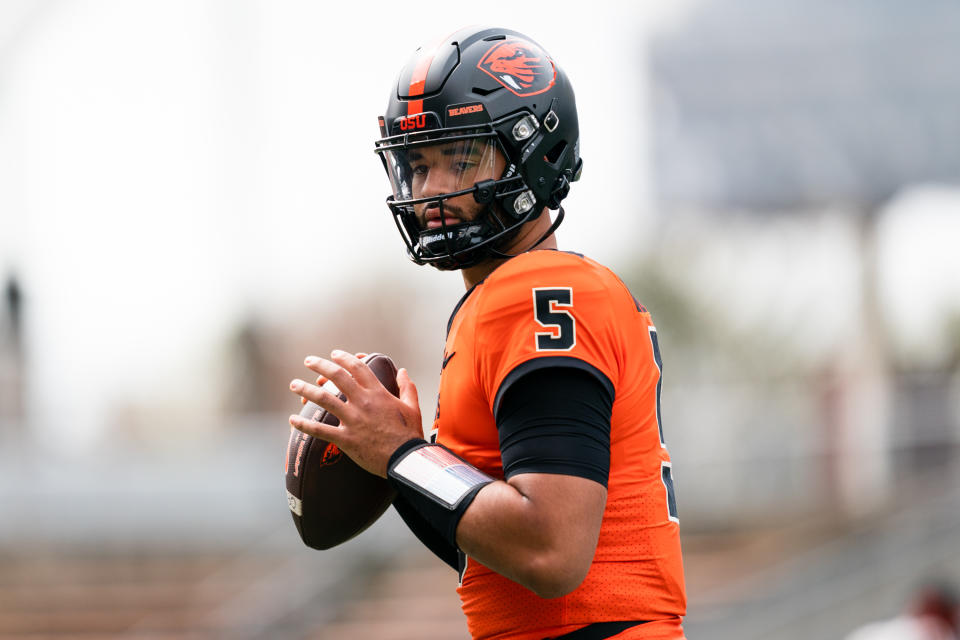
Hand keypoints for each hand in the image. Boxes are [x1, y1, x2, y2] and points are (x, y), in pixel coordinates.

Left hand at [288, 350, 422, 477]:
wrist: (405, 459)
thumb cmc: (409, 434)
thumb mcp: (412, 407)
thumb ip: (407, 387)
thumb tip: (402, 371)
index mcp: (378, 393)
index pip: (358, 368)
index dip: (344, 358)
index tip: (334, 354)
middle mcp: (363, 402)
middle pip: (337, 376)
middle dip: (320, 365)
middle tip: (308, 361)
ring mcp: (353, 420)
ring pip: (324, 399)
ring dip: (306, 389)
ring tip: (294, 385)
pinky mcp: (346, 439)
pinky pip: (320, 430)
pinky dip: (304, 425)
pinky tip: (292, 420)